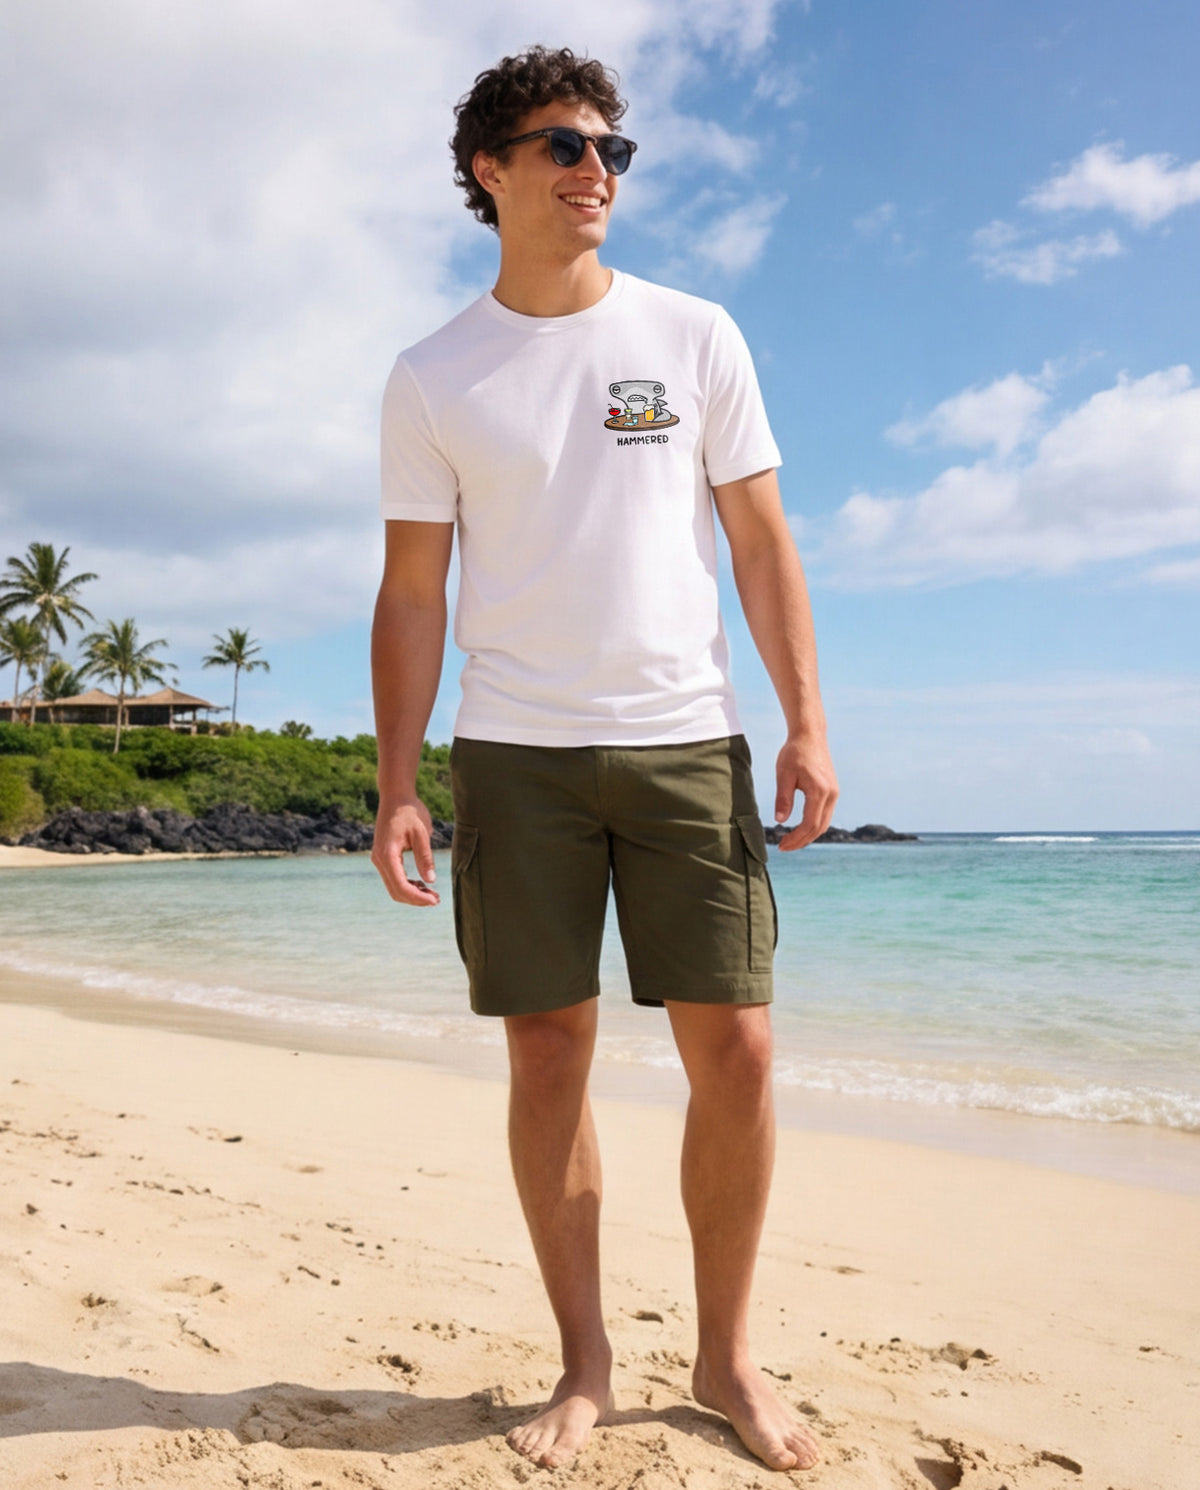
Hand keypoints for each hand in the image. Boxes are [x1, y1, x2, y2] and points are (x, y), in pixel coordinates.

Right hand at [371, 798, 440, 905]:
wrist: (396, 797)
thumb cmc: (410, 812)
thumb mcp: (422, 833)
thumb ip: (425, 857)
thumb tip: (430, 881)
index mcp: (387, 854)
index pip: (401, 886)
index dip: (418, 897)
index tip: (435, 900)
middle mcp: (379, 859)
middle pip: (395, 891)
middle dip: (415, 899)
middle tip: (436, 900)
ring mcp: (379, 859)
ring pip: (393, 887)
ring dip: (412, 893)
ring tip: (432, 894)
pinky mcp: (383, 857)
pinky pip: (393, 878)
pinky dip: (407, 885)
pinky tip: (422, 884)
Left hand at [773, 733, 838, 850]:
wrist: (810, 736)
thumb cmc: (794, 753)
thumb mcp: (784, 775)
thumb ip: (783, 798)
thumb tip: (779, 821)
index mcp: (820, 791)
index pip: (809, 824)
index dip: (796, 838)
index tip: (781, 845)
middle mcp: (831, 795)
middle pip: (819, 828)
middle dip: (801, 841)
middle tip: (783, 847)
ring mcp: (834, 793)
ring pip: (824, 823)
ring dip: (808, 835)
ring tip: (789, 840)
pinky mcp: (832, 791)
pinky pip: (824, 815)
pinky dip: (813, 825)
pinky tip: (799, 827)